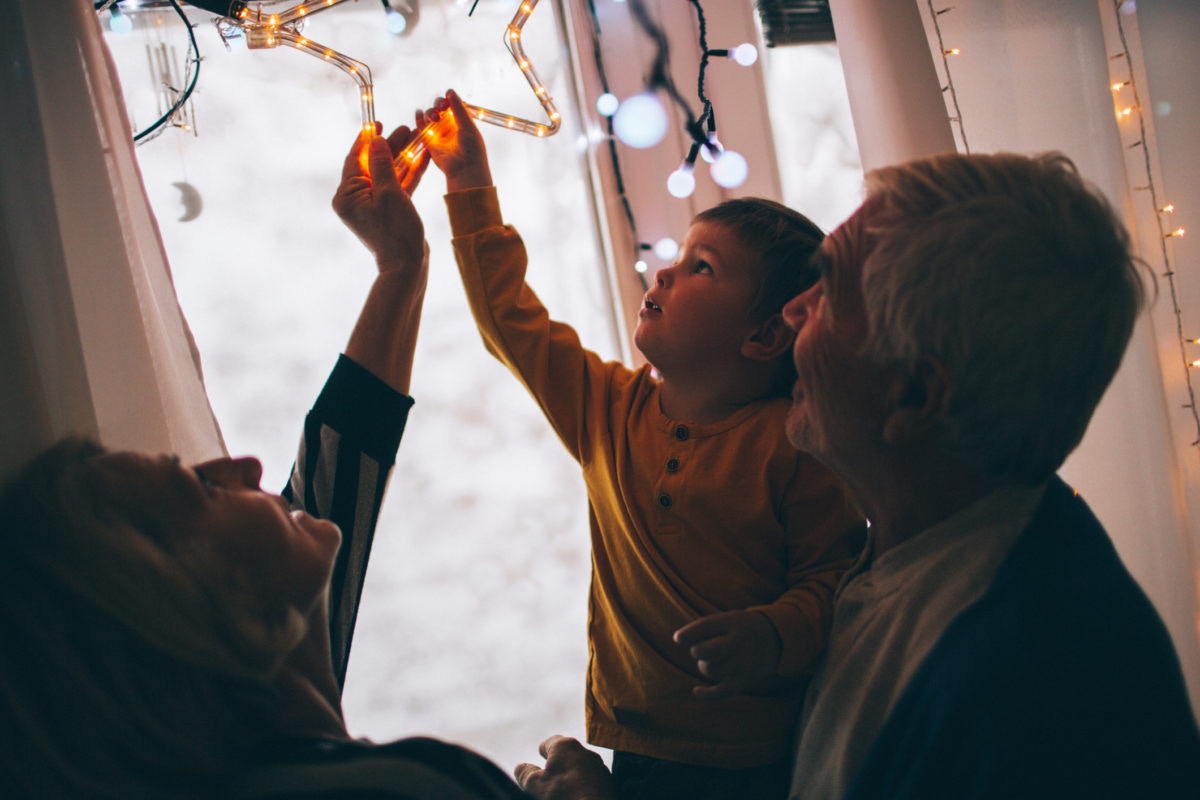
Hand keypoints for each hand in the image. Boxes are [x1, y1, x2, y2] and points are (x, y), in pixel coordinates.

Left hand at [331, 122, 429, 272]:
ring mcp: (372, 206)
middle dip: (389, 147)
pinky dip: (407, 174)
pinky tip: (421, 157)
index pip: (355, 159)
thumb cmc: (396, 232)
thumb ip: (381, 164)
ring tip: (415, 137)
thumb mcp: (389, 193)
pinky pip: (396, 186)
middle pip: (372, 164)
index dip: (367, 140)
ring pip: (387, 174)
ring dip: (401, 157)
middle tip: (405, 128)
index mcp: (347, 195)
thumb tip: (375, 140)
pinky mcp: (387, 211)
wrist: (407, 265)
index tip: (377, 123)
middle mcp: (355, 200)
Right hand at [417, 89, 492, 191]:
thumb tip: (450, 92)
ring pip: (430, 115)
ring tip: (434, 118)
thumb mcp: (467, 125)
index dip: (448, 99)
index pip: (452, 104)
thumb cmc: (472, 149)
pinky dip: (419, 119)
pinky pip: (421, 127)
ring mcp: (439, 133)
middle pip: (439, 107)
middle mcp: (450, 125)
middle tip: (441, 108)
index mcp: (462, 120)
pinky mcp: (429, 141)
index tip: (447, 97)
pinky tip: (419, 114)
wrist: (465, 169)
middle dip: (438, 104)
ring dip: (430, 112)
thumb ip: (458, 109)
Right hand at [513, 735, 614, 799]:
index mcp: (566, 746)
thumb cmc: (563, 796)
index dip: (543, 749)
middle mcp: (585, 752)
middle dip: (558, 763)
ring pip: (581, 767)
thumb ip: (526, 773)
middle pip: (568, 754)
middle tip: (549, 773)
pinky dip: (583, 785)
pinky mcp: (608, 783)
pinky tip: (578, 794)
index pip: (551, 742)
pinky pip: (591, 780)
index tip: (541, 753)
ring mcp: (599, 767)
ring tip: (564, 788)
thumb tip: (521, 768)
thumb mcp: (535, 785)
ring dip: (572, 774)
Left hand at [673, 610, 781, 699]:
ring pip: (710, 670)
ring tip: (713, 660)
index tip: (677, 639)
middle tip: (702, 649)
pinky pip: (722, 692)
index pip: (705, 626)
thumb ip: (705, 627)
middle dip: (697, 651)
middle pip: (705, 651)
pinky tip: (696, 691)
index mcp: (733, 623)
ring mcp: (742, 663)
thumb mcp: (728, 619)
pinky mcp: (744, 680)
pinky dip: (707, 694)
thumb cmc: (740, 628)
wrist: (775, 639)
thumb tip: (677, 639)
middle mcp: (738, 643)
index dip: (688, 634)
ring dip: (704, 666)